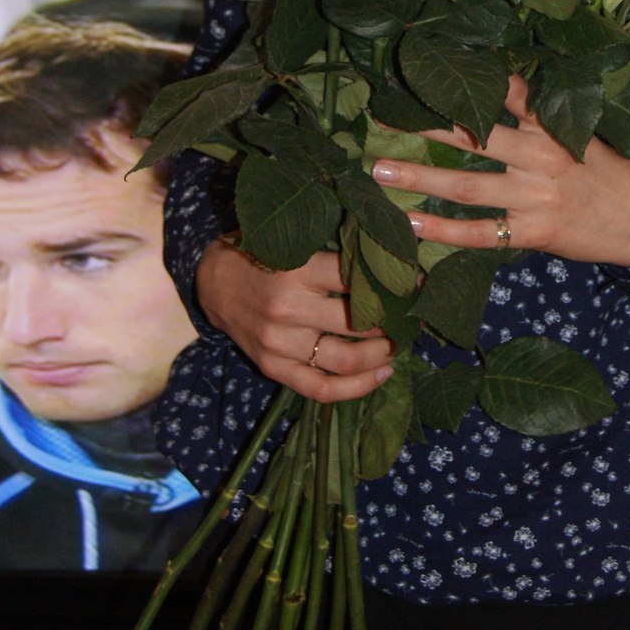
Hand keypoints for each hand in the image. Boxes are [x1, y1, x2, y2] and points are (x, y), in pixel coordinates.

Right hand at [195, 239, 394, 404]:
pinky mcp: (273, 368)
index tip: (416, 281)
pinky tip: (382, 374)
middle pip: (359, 322)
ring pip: (346, 360)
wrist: (213, 282)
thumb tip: (390, 251)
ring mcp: (280, 344)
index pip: (358, 280)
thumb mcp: (294, 240)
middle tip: (412, 315)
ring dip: (383, 354)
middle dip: (394, 321)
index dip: (394, 282)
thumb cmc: (262, 253)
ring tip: (399, 344)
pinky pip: (322, 389)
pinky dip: (358, 387)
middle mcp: (288, 308)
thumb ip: (335, 247)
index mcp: (297, 269)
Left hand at [370, 77, 629, 269]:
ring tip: (379, 171)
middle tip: (378, 118)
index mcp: (552, 126)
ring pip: (466, 186)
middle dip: (424, 126)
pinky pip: (480, 231)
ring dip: (419, 177)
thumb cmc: (610, 173)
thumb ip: (540, 116)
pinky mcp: (532, 231)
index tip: (424, 70)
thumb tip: (495, 87)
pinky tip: (410, 223)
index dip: (465, 81)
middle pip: (473, 136)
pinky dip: (443, 230)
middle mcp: (539, 157)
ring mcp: (534, 196)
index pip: (506, 92)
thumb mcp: (581, 133)